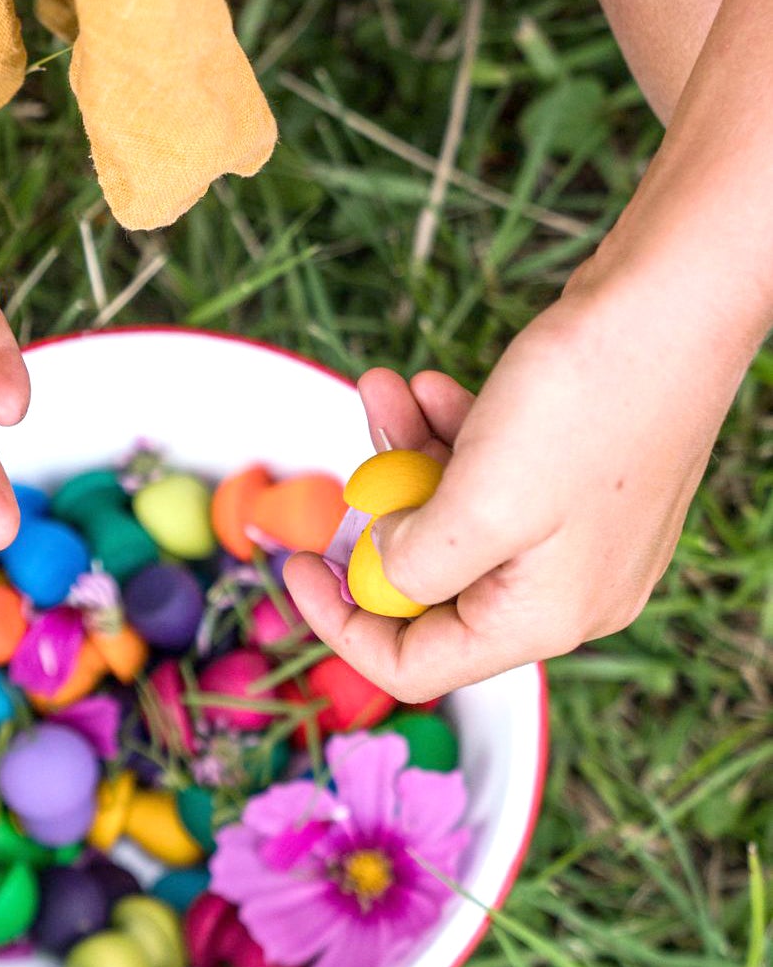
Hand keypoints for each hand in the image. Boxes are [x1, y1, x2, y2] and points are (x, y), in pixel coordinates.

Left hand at [281, 271, 745, 697]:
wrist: (674, 303)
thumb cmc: (586, 404)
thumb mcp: (478, 503)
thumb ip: (415, 561)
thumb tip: (381, 568)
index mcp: (543, 617)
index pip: (415, 663)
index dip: (340, 622)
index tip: (293, 562)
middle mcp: (562, 588)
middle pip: (428, 586)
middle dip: (376, 517)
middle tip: (348, 461)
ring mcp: (571, 531)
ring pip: (450, 515)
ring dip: (402, 456)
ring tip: (383, 390)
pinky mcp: (572, 476)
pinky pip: (483, 473)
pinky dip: (444, 433)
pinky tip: (429, 385)